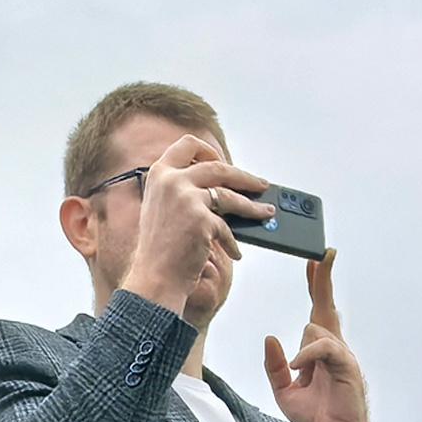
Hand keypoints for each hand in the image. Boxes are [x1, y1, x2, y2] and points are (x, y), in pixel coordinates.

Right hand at [118, 134, 269, 315]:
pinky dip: (233, 243)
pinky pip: (227, 228)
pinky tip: (235, 253)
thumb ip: (183, 191)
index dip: (209, 150)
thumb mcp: (164, 208)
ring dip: (253, 206)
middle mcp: (171, 180)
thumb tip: (224, 190)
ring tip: (267, 213)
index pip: (186, 145)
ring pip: (230, 195)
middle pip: (218, 167)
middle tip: (261, 185)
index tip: (224, 160)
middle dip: (244, 176)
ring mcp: (185, 197)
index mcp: (159, 174)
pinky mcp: (200, 218)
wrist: (154, 276)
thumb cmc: (161, 248)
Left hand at [262, 252, 378, 421]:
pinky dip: (307, 356)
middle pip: (325, 307)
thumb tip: (270, 339)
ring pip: (316, 328)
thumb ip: (275, 366)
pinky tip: (301, 370)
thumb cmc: (317, 418)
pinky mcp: (347, 366)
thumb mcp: (284, 390)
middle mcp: (334, 348)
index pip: (317, 312)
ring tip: (304, 377)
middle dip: (322, 280)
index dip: (316, 287)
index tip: (315, 263)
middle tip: (323, 254)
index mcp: (320, 351)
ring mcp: (342, 356)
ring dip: (303, 349)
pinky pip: (324, 347)